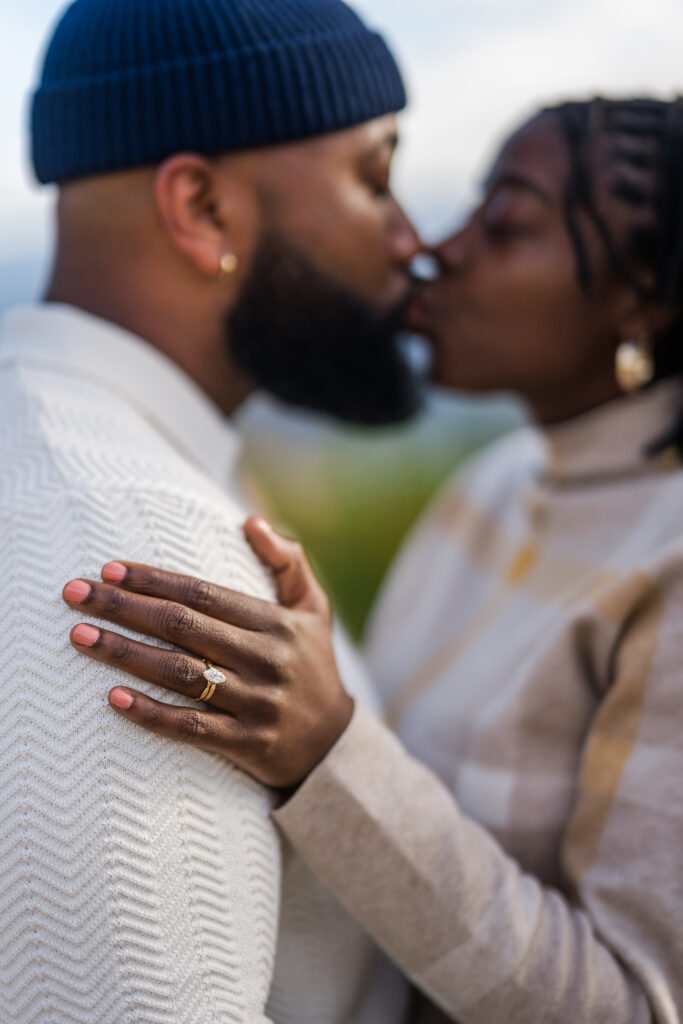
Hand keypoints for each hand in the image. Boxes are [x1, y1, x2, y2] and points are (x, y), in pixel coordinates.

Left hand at [62, 517, 353, 788]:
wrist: (333, 746)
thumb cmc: (312, 664)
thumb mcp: (314, 608)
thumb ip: (288, 560)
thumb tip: (250, 520)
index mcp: (276, 622)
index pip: (203, 593)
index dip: (154, 580)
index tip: (109, 568)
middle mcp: (265, 659)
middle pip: (183, 627)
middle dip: (124, 607)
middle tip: (75, 595)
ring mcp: (255, 703)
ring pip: (179, 674)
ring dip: (125, 654)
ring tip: (80, 638)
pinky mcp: (246, 743)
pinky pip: (190, 726)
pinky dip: (150, 713)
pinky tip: (113, 698)